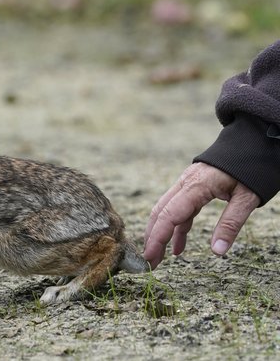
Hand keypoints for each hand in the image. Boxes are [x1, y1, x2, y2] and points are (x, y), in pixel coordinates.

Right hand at [144, 162, 259, 268]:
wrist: (253, 140)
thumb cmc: (252, 167)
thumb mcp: (247, 198)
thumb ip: (231, 224)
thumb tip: (217, 251)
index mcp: (196, 186)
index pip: (169, 216)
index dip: (157, 238)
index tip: (149, 257)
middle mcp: (185, 183)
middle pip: (161, 213)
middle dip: (153, 238)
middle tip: (150, 262)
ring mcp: (187, 183)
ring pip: (166, 211)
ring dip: (161, 233)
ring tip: (158, 257)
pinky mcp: (193, 186)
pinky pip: (180, 209)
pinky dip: (177, 228)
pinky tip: (178, 247)